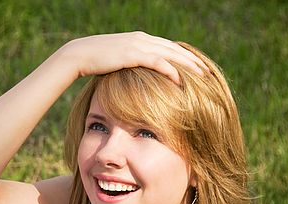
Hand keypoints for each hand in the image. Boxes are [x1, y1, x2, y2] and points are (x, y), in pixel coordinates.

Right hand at [62, 31, 207, 84]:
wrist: (79, 55)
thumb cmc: (96, 63)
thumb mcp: (118, 64)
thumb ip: (132, 67)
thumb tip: (139, 80)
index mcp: (141, 40)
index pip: (169, 47)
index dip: (186, 57)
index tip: (199, 67)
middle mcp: (143, 39)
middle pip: (175, 49)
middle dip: (193, 60)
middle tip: (209, 72)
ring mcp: (138, 44)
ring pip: (170, 54)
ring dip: (188, 65)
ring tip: (203, 76)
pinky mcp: (132, 54)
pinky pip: (157, 62)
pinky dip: (171, 70)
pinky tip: (181, 80)